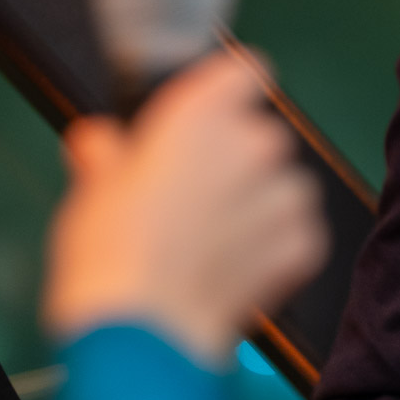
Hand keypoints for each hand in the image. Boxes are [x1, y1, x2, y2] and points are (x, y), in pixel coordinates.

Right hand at [43, 51, 328, 368]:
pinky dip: (276, 248)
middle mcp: (254, 142)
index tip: (222, 107)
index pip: (245, 70)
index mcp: (202, 112)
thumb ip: (107, 153)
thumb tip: (99, 142)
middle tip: (196, 199)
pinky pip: (299, 233)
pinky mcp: (307, 241)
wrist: (144, 330)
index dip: (233, 88)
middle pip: (263, 136)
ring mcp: (286, 192)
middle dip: (237, 162)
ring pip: (285, 186)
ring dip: (261, 205)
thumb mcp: (93, 189)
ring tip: (214, 242)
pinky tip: (235, 268)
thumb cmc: (110, 253)